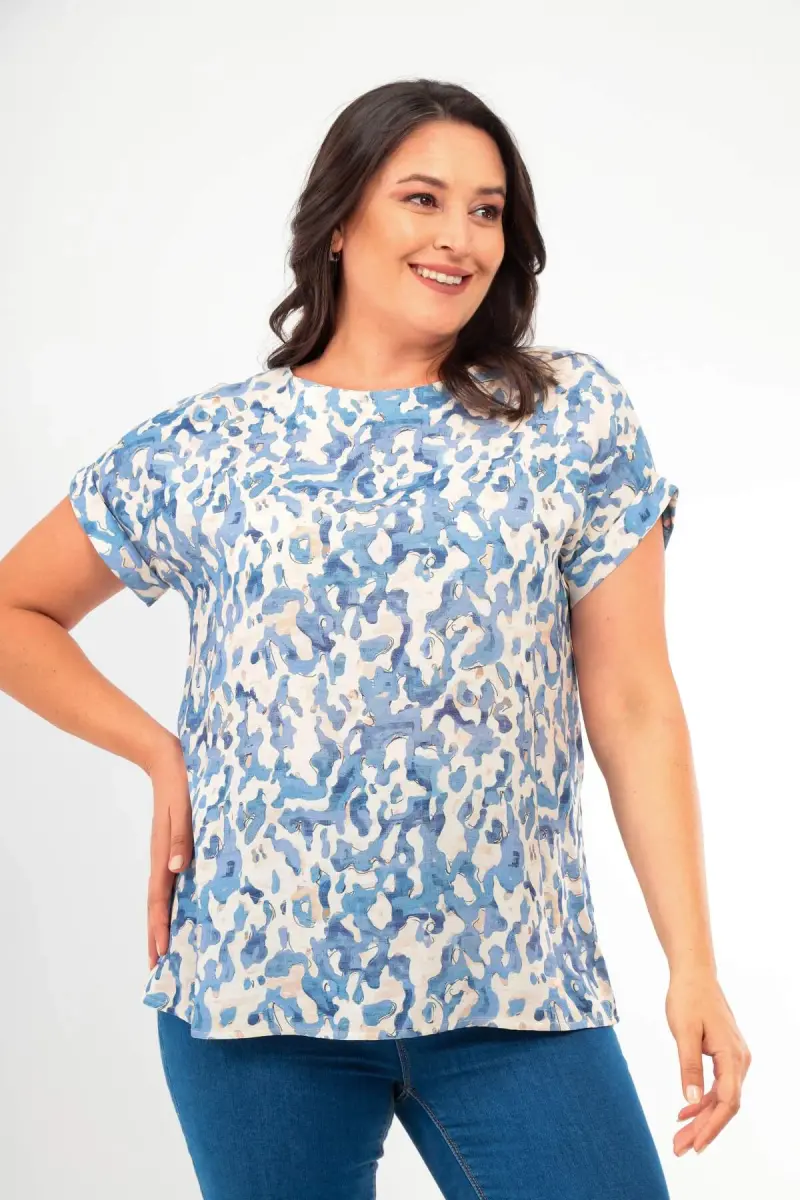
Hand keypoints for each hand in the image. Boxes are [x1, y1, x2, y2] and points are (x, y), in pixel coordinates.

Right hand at [145, 736, 194, 969]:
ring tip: (166, 948)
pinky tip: (183, 907)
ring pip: (162, 895)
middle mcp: (163, 858)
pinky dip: (173, 901)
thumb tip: (176, 869)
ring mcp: (167, 853)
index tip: (161, 954)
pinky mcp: (174, 845)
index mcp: (163, 854)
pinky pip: (171, 881)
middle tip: (158, 967)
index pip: (159, 899)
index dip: (160, 927)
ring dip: (163, 922)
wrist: (168, 759)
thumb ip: (181, 837)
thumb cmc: (180, 783)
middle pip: (156, 905)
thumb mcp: (184, 808)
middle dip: (157, 935)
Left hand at [666, 967, 750, 1155]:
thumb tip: (690, 1101)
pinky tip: (684, 1112)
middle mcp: (739, 1060)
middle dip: (703, 1129)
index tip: (694, 1144)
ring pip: (721, 1097)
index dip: (711, 1126)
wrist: (694, 974)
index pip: (727, 1101)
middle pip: (725, 1104)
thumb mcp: (683, 1032)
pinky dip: (701, 1100)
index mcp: (732, 1056)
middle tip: (679, 1148)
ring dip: (701, 1118)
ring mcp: (734, 1058)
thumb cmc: (688, 998)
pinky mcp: (725, 1055)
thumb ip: (688, 1066)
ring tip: (679, 1137)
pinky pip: (717, 1085)